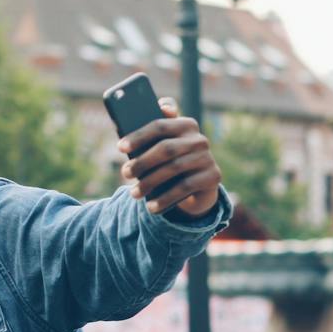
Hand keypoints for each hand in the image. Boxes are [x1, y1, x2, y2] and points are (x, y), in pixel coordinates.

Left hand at [118, 97, 222, 216]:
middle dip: (142, 162)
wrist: (197, 186)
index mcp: (185, 125)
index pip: (160, 125)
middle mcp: (199, 139)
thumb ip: (148, 136)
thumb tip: (123, 129)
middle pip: (166, 148)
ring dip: (150, 183)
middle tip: (125, 173)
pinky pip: (184, 188)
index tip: (120, 147)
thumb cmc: (170, 162)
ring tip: (134, 193)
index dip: (139, 136)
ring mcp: (207, 157)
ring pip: (174, 169)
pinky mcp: (213, 176)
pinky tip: (151, 207)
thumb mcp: (161, 148)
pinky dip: (165, 199)